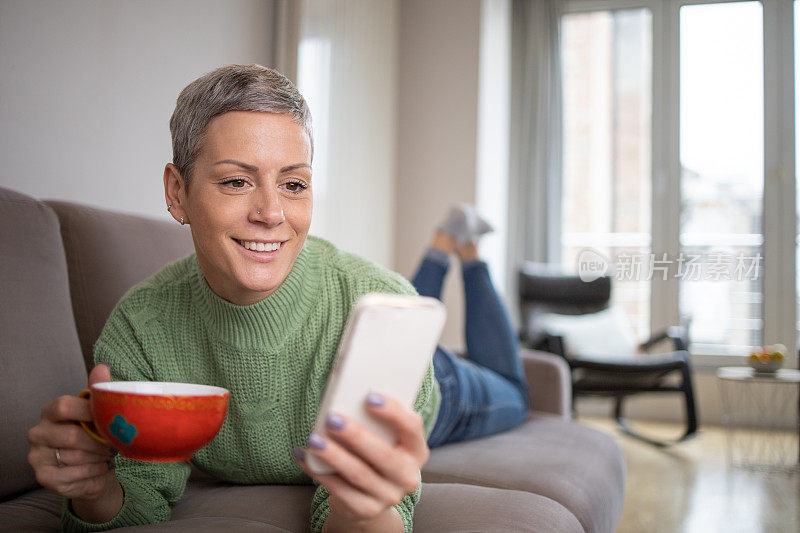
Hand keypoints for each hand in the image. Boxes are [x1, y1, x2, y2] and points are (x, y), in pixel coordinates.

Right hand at [27, 364, 121, 520]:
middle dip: (100, 442)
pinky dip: (92, 472)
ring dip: (99, 457)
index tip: (109, 418)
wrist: (95, 468)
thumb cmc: (95, 435)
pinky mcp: (43, 477)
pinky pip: (72, 475)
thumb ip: (98, 392)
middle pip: (72, 435)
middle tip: (115, 444)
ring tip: (108, 455)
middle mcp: (38, 432)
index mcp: (50, 411)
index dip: (88, 412)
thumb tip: (102, 367)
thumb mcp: (98, 413)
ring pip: (75, 456)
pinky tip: (100, 468)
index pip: (64, 406)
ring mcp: (37, 456)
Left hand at [293, 393, 429, 530]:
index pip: (412, 428)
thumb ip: (375, 421)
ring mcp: (389, 496)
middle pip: (383, 454)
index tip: (369, 397)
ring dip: (334, 454)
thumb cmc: (374, 454)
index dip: (393, 412)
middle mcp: (408, 475)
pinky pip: (340, 490)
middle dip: (356, 435)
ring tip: (314, 439)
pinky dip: (318, 472)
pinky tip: (304, 455)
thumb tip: (345, 393)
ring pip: (359, 473)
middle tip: (332, 418)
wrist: (369, 497)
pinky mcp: (366, 509)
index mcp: (416, 450)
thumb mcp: (383, 438)